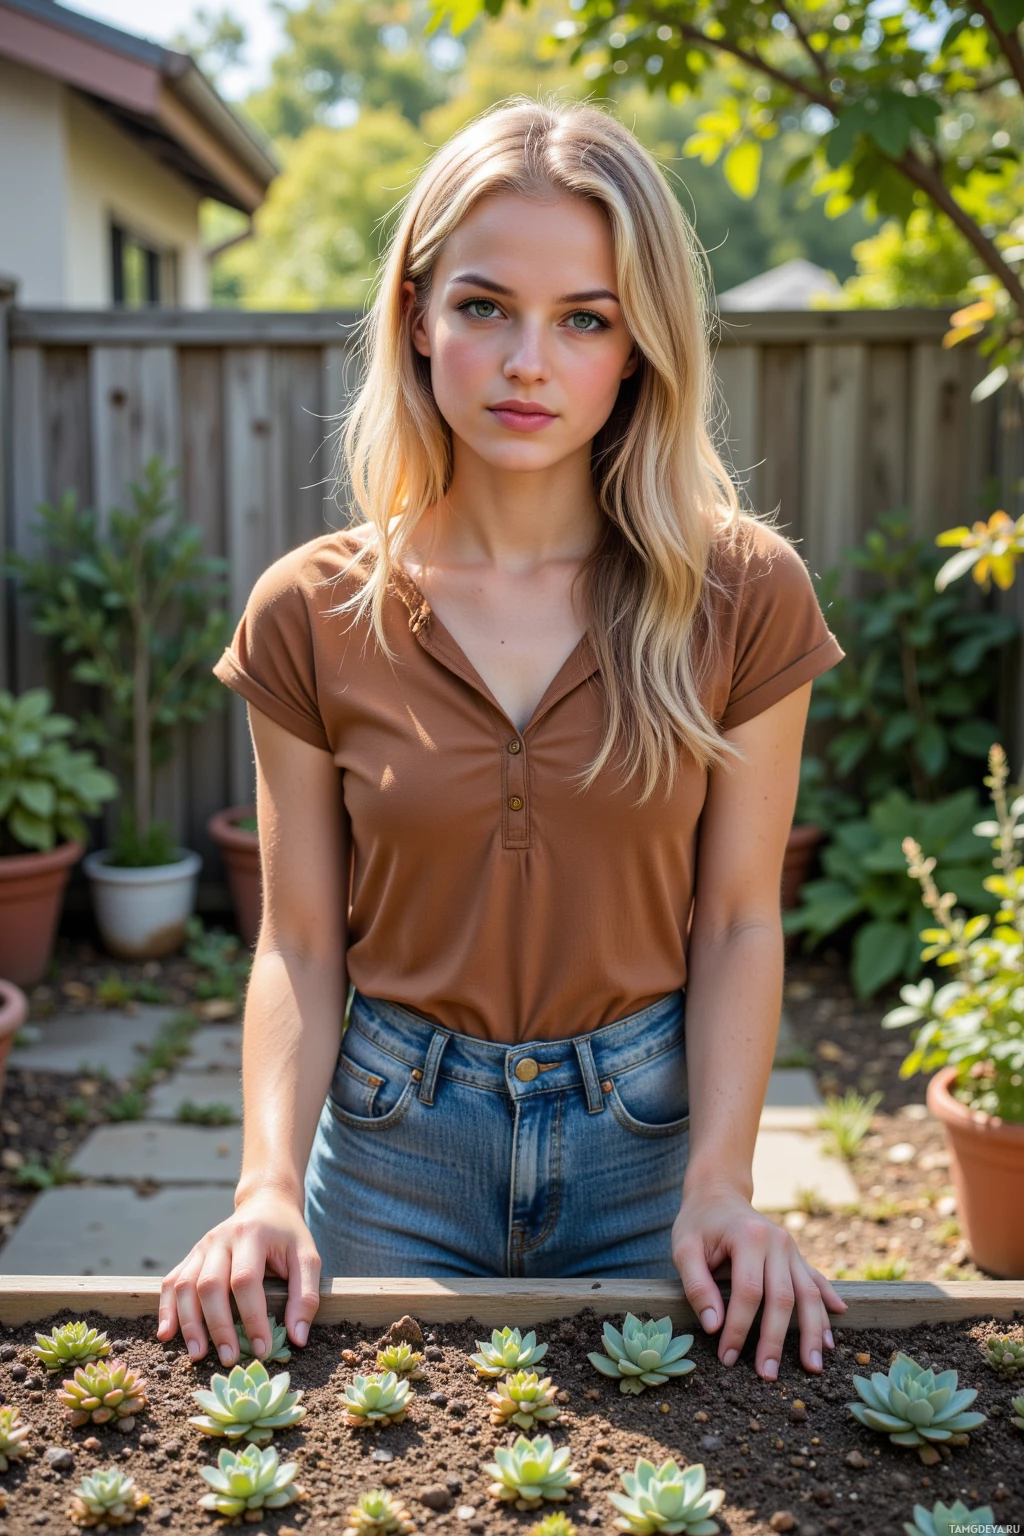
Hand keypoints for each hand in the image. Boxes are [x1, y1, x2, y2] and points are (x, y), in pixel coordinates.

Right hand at [157, 1188, 321, 1366]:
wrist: (265, 1203)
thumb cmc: (287, 1235)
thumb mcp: (307, 1257)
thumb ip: (306, 1295)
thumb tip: (297, 1339)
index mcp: (251, 1235)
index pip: (246, 1280)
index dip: (253, 1317)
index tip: (262, 1349)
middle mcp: (220, 1239)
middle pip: (210, 1284)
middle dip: (218, 1326)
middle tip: (229, 1359)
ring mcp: (201, 1247)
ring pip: (186, 1286)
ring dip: (189, 1323)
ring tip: (199, 1355)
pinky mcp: (190, 1256)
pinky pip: (171, 1283)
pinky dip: (166, 1309)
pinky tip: (166, 1335)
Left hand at [671, 1180, 847, 1378]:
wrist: (719, 1193)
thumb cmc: (698, 1223)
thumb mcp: (684, 1248)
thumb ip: (696, 1285)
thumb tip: (713, 1326)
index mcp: (749, 1237)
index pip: (748, 1292)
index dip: (738, 1328)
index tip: (727, 1357)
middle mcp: (777, 1242)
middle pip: (783, 1298)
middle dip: (775, 1341)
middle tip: (767, 1376)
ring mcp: (792, 1248)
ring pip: (809, 1294)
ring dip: (813, 1333)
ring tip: (813, 1367)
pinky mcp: (797, 1255)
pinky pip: (816, 1282)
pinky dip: (827, 1306)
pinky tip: (835, 1330)